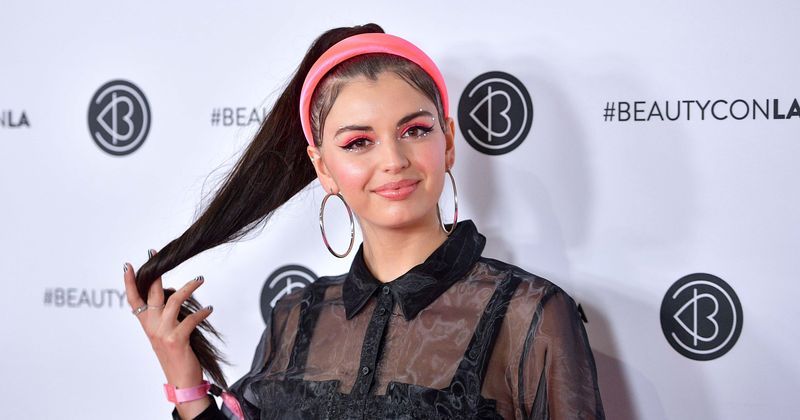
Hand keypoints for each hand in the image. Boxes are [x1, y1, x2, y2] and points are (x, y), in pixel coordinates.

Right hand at [123, 249, 212, 416]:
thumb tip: (175, 293)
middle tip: (157, 253)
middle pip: (151, 294)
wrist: (181, 382)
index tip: (128, 264)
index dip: (129, 282)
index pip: (133, 300)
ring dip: (190, 287)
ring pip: (174, 300)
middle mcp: (151, 327)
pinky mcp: (176, 339)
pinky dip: (202, 312)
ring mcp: (163, 333)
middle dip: (155, 272)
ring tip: (200, 278)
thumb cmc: (176, 355)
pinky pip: (190, 319)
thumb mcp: (165, 334)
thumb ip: (166, 316)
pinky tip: (210, 309)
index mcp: (147, 325)